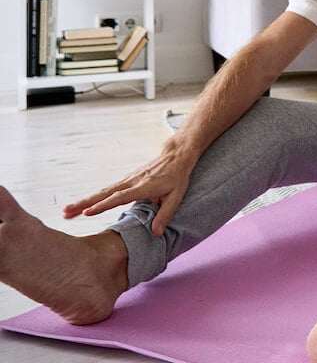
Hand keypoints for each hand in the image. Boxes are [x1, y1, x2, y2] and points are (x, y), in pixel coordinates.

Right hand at [63, 151, 193, 236]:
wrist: (175, 156)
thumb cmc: (177, 177)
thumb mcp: (177, 196)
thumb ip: (165, 214)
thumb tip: (156, 234)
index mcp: (143, 187)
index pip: (119, 197)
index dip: (103, 205)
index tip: (87, 213)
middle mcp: (131, 182)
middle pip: (104, 194)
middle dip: (84, 203)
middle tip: (65, 212)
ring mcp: (127, 180)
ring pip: (102, 192)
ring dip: (84, 201)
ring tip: (66, 211)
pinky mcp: (126, 180)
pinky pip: (107, 190)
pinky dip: (93, 197)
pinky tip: (82, 205)